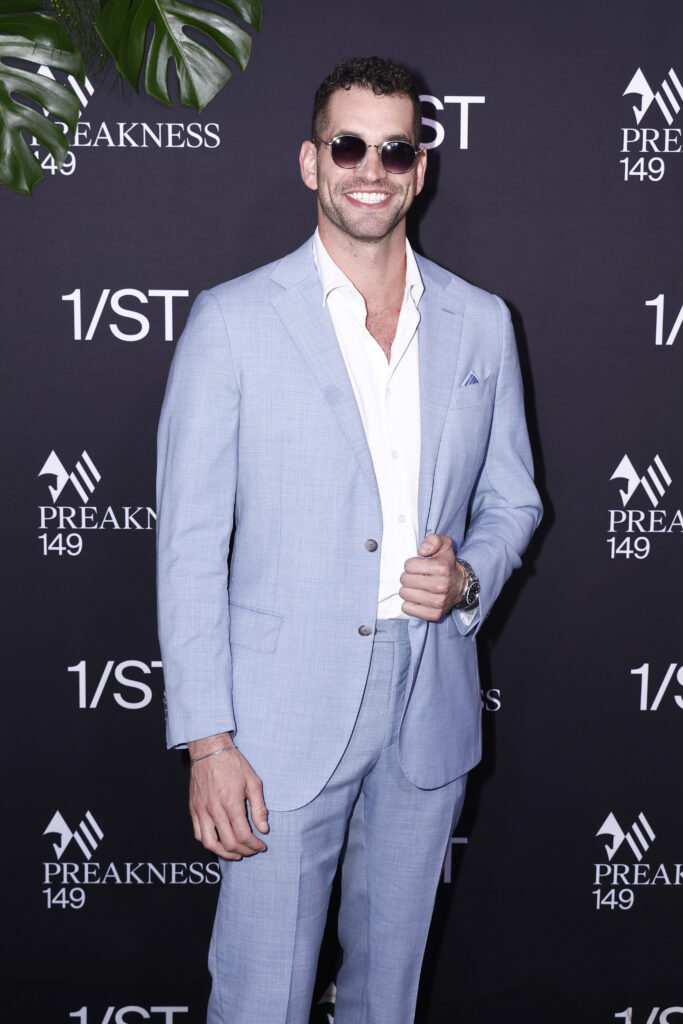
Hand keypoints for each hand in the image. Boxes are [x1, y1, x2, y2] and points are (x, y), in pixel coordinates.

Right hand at [188, 733, 268, 859]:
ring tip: (236, 854)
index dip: (254, 845)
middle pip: (229, 843)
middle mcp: (214, 810)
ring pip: (210, 843)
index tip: (262, 845)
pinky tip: (219, 843)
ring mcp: (201, 811)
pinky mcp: (193, 809)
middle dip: (244, 851)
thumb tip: (263, 828)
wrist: (209, 750)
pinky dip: (209, 843)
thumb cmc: (233, 764)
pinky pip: (198, 834)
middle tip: (252, 850)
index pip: (244, 835)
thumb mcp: (253, 782)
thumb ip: (259, 807)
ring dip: (225, 853)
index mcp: (231, 803)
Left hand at [399, 534, 464, 620]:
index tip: (418, 566)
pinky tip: (417, 598)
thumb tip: (421, 550)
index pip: (409, 566)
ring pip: (405, 594)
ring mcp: (438, 602)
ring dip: (407, 590)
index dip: (411, 564)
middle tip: (416, 577)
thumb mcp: (444, 545)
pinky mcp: (434, 614)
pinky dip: (409, 603)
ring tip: (416, 587)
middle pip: (405, 580)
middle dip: (407, 576)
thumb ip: (433, 540)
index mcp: (442, 568)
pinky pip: (408, 608)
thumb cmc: (447, 564)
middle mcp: (441, 586)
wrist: (461, 586)